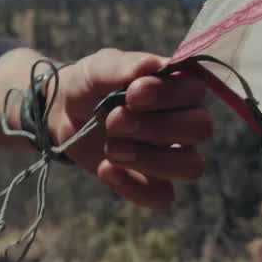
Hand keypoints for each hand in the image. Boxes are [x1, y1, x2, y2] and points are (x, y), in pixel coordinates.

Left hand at [47, 49, 211, 208]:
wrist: (61, 113)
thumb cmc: (90, 84)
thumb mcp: (98, 68)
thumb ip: (125, 66)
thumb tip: (155, 64)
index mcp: (179, 87)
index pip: (196, 92)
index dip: (169, 94)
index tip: (133, 93)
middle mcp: (184, 122)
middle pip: (200, 129)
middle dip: (156, 127)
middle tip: (114, 121)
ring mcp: (171, 156)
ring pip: (191, 167)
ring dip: (151, 159)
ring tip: (111, 148)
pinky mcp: (152, 183)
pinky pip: (162, 197)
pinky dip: (133, 187)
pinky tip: (106, 170)